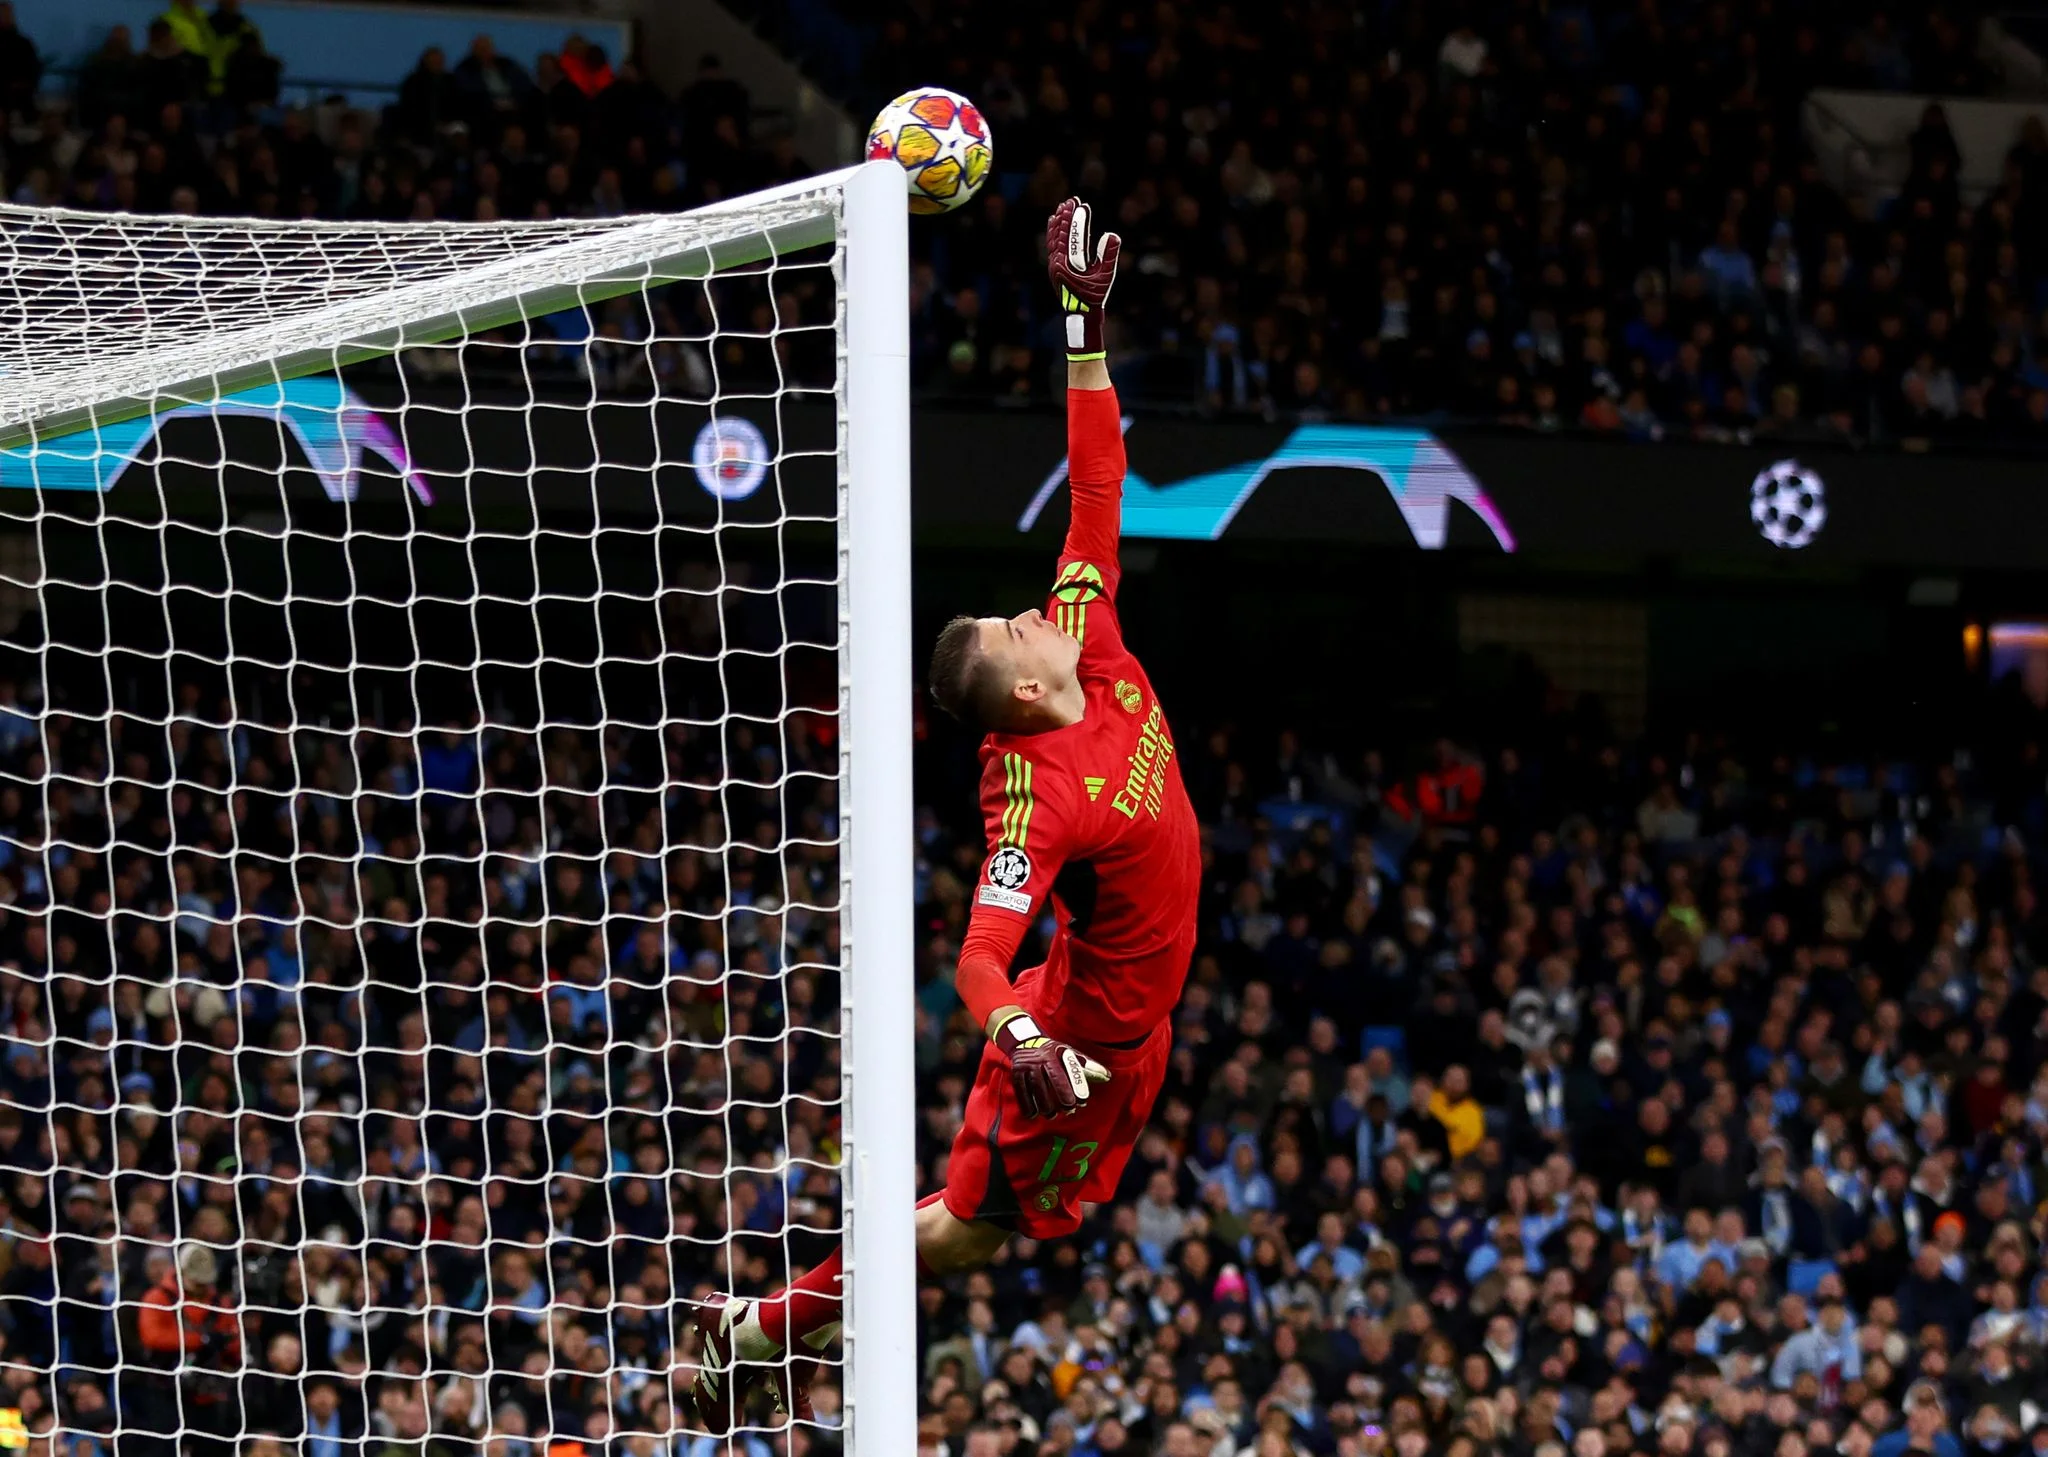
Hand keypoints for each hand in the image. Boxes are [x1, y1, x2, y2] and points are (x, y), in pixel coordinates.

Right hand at [992, 1011, 1109, 1119]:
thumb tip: (1107, 1076)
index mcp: (1051, 1054)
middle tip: (1068, 1111)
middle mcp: (1036, 1060)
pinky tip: (1033, 1115)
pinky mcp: (1015, 1074)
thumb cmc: (1053, 1051)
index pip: (1061, 1075)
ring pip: (1034, 1090)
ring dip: (1043, 1106)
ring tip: (1052, 1115)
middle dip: (1058, 1100)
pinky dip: (1027, 1105)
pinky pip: (1021, 1093)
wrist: (1024, 1041)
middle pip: (1047, 1084)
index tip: (1080, 1102)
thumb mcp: (1069, 1053)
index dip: (1070, 1089)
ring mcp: (1024, 1067)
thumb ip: (1087, 1065)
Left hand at [1046, 197, 1120, 361]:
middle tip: (1072, 200)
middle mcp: (1057, 264)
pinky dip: (1053, 232)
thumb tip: (1112, 235)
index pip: (1074, 238)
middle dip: (1067, 216)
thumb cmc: (1095, 296)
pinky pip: (1051, 244)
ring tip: (1063, 206)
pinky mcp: (1053, 266)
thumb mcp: (1105, 277)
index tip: (1083, 206)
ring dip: (1059, 221)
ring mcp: (1053, 265)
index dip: (1079, 221)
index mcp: (1068, 267)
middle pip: (1061, 235)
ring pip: (1054, 238)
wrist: (1081, 314)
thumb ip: (1108, 256)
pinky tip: (1054, 220)